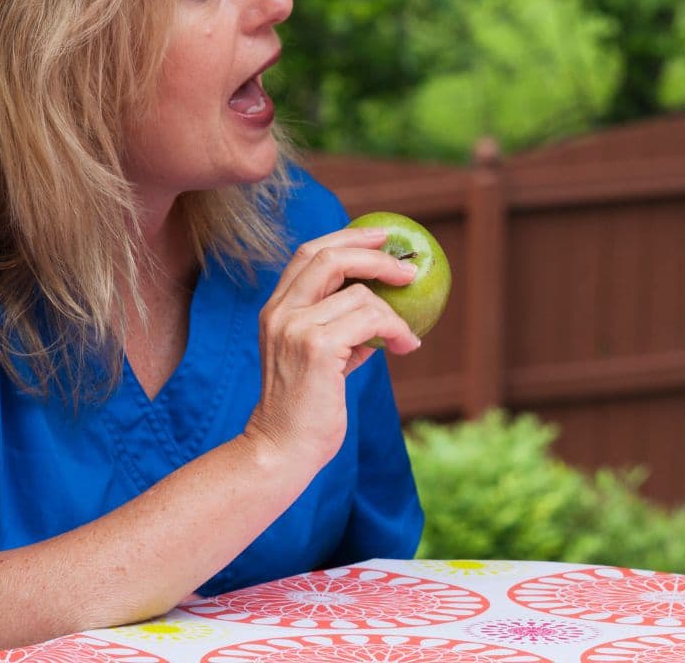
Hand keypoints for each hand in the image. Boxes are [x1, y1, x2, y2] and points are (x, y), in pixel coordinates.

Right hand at [241, 225, 420, 469]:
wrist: (282, 449)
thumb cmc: (306, 409)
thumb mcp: (319, 358)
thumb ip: (341, 330)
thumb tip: (381, 311)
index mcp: (276, 310)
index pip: (308, 254)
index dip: (347, 237)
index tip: (380, 235)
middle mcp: (280, 313)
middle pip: (329, 257)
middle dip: (374, 254)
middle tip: (407, 268)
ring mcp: (295, 328)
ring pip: (360, 294)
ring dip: (394, 313)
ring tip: (406, 338)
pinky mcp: (316, 348)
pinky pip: (371, 320)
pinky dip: (396, 329)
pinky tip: (405, 346)